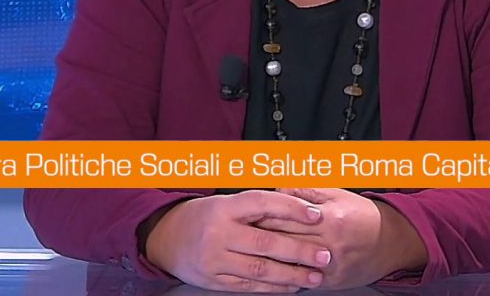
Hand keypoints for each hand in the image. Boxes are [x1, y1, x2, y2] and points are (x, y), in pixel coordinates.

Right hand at [142, 190, 331, 292]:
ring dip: (291, 274)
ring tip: (315, 276)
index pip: (263, 204)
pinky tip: (291, 286)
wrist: (166, 237)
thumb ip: (259, 205)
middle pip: (265, 243)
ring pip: (260, 269)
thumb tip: (300, 204)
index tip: (316, 215)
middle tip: (324, 255)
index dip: (292, 208)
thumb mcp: (227, 202)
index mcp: (224, 207)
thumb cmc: (205, 216)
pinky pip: (249, 285)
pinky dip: (273, 288)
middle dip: (299, 251)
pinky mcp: (214, 280)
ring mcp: (215, 259)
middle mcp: (218, 233)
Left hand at [255, 188, 427, 288]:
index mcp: (327, 218)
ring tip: (250, 253)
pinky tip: (272, 271)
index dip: (261, 216)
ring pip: (290, 263)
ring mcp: (330, 265)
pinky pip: (302, 280)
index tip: (244, 215)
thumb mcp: (336, 194)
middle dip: (259, 237)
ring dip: (269, 259)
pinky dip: (286, 276)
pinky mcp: (332, 280)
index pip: (284, 217)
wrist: (391, 242)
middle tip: (239, 235)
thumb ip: (305, 190)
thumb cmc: (362, 215)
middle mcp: (328, 243)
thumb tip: (278, 187)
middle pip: (283, 240)